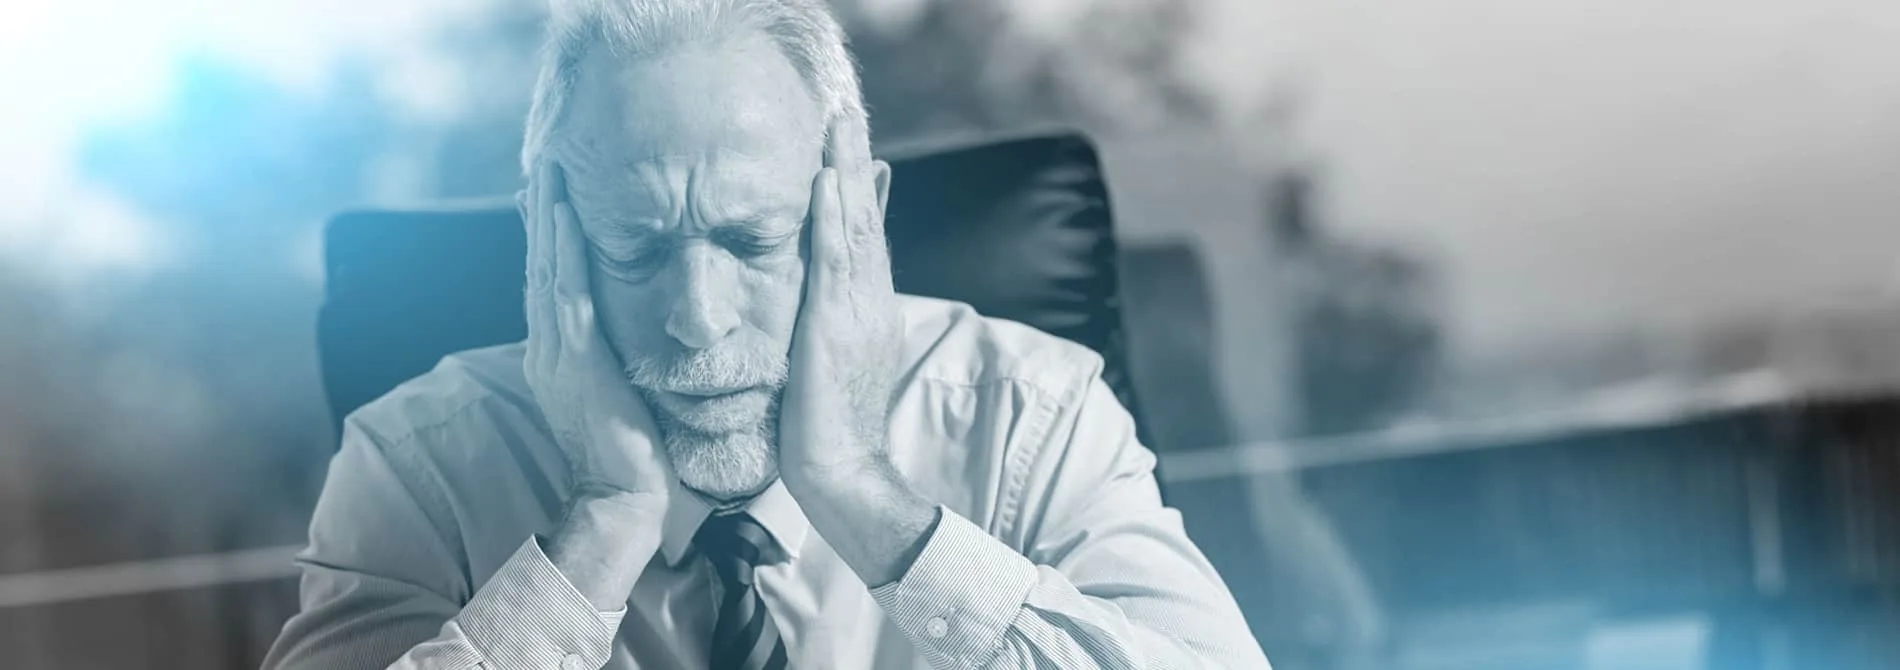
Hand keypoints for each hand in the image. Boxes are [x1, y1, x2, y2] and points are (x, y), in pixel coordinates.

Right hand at [520, 161, 672, 502]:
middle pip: (541, 264)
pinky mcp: (576, 361)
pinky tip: (567, 217)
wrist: (626, 499)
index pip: (549, 279)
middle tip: (544, 160)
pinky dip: (565, 253)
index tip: (552, 190)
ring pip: (548, 269)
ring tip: (548, 169)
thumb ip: (611, 359)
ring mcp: (557, 352)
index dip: (549, 234)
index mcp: (557, 353)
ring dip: (547, 217)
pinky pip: (568, 295)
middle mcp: (547, 346)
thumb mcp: (617, 393)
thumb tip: (622, 333)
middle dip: (541, 211)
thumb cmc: (634, 453)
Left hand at [777, 117, 900, 493]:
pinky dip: (832, 216)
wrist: (844, 474)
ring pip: (855, 227)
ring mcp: (858, 311)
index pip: (866, 242)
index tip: (861, 155)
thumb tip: (816, 310)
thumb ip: (829, 330)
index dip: (864, 196)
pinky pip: (834, 259)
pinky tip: (825, 180)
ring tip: (841, 125)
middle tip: (848, 114)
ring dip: (847, 172)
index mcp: (869, 313)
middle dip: (856, 165)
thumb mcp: (831, 367)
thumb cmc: (828, 432)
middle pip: (866, 221)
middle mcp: (871, 303)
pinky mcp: (835, 323)